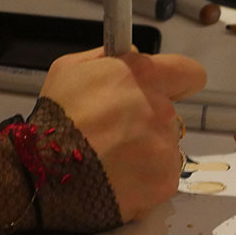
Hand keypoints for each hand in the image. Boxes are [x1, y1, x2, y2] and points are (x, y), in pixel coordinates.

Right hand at [40, 48, 206, 221]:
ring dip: (147, 148)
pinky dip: (146, 176)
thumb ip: (106, 57)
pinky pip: (163, 173)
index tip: (166, 88)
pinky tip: (119, 177)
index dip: (177, 80)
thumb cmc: (55, 119)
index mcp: (143, 76)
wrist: (46, 174)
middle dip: (148, 117)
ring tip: (112, 158)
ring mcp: (166, 147)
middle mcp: (162, 109)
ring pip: (166, 144)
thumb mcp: (69, 69)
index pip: (189, 73)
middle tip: (115, 130)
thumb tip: (131, 55)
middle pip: (169, 112)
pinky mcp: (165, 180)